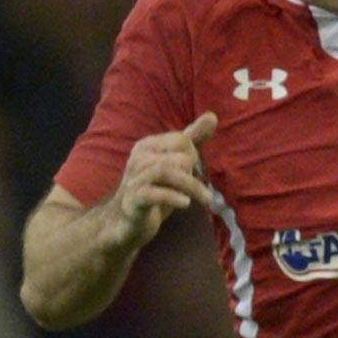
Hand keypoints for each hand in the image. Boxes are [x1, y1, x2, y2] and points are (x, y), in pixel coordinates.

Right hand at [106, 112, 216, 250]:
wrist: (124, 222)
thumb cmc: (155, 189)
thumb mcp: (175, 163)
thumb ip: (192, 140)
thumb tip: (212, 116)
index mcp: (148, 147)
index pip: (181, 140)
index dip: (192, 154)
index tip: (192, 171)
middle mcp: (139, 159)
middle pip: (179, 157)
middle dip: (193, 172)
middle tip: (194, 189)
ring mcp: (134, 179)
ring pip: (167, 172)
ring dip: (192, 186)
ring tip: (205, 199)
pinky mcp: (133, 200)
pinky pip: (153, 194)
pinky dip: (172, 197)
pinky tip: (185, 204)